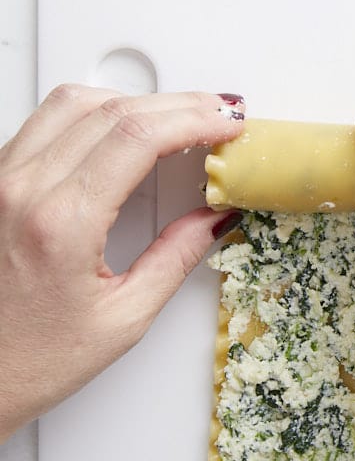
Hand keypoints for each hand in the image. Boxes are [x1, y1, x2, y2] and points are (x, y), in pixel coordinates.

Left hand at [0, 85, 245, 441]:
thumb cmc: (28, 361)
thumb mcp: (123, 319)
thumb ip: (176, 258)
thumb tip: (216, 218)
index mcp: (59, 223)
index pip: (138, 136)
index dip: (195, 119)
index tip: (229, 123)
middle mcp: (20, 190)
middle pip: (112, 109)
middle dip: (177, 104)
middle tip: (218, 114)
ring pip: (73, 102)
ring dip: (134, 99)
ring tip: (176, 116)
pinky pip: (44, 122)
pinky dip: (94, 113)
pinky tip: (122, 129)